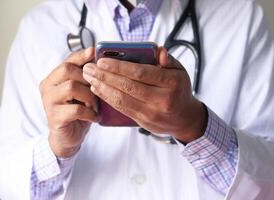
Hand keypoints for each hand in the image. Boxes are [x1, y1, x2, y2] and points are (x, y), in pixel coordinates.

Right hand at [40, 48, 100, 157]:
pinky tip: (94, 117)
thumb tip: (94, 53)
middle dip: (87, 78)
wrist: (68, 137)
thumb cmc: (78, 111)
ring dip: (89, 96)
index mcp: (54, 78)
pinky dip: (90, 113)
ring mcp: (49, 102)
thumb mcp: (83, 91)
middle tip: (97, 90)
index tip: (94, 51)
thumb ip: (85, 76)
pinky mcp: (54, 118)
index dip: (81, 56)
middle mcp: (48, 87)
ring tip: (95, 106)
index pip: (67, 60)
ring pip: (71, 87)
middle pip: (67, 70)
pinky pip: (76, 110)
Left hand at [83, 48, 206, 143]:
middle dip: (105, 76)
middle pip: (128, 86)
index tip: (102, 60)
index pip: (141, 73)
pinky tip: (97, 89)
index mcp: (171, 83)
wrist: (184, 119)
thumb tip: (159, 50)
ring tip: (89, 77)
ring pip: (122, 99)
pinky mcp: (143, 121)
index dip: (120, 67)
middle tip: (89, 68)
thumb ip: (169, 61)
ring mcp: (151, 112)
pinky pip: (122, 109)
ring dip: (102, 88)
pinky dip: (107, 98)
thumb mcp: (180, 72)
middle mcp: (161, 99)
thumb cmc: (179, 91)